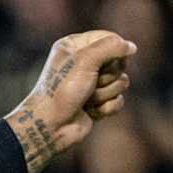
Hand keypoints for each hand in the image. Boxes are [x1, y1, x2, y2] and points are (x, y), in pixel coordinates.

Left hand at [6, 30, 136, 172]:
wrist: (49, 126)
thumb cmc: (61, 91)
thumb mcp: (85, 60)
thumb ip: (111, 46)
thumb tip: (131, 47)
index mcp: (75, 46)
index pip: (110, 37)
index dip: (113, 50)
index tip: (100, 62)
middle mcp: (83, 63)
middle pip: (119, 61)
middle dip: (107, 76)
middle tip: (88, 84)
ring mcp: (91, 84)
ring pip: (122, 82)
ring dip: (105, 93)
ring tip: (86, 100)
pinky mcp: (97, 102)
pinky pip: (118, 100)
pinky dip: (106, 108)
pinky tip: (89, 112)